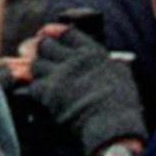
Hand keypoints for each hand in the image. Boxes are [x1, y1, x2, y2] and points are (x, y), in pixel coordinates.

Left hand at [28, 26, 146, 155]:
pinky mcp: (48, 93)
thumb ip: (109, 62)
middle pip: (46, 45)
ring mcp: (59, 75)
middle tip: (39, 53)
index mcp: (91, 53)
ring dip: (36, 69)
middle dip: (41, 49)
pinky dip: (35, 89)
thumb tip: (109, 60)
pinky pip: (33, 85)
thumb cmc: (122, 103)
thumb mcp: (121, 74)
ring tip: (40, 75)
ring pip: (36, 64)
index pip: (67, 33)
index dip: (55, 32)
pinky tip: (40, 94)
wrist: (111, 123)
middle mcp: (73, 60)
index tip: (47, 32)